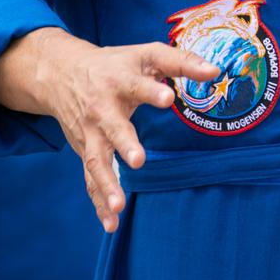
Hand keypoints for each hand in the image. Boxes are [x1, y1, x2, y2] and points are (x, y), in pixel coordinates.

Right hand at [33, 34, 217, 231]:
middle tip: (139, 160)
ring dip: (107, 184)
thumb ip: (182, 61)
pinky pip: (90, 180)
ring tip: (120, 206)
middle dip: (124, 143)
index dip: (151, 91)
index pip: (136, 85)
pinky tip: (111, 224)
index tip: (168, 98)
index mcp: (119, 81)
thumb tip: (216, 72)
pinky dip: (98, 202)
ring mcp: (90, 133)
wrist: (63, 74)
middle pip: (112, 127)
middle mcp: (101, 109)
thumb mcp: (146, 55)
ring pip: (96, 161)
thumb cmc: (115, 64)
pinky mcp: (85, 151)